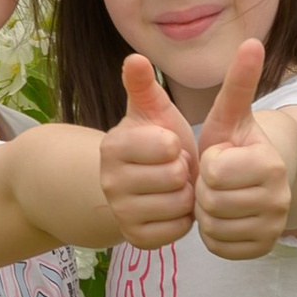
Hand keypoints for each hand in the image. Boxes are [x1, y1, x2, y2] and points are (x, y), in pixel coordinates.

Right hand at [100, 55, 199, 249]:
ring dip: (186, 195)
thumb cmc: (155, 140)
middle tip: (175, 168)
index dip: (177, 144)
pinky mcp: (136, 239)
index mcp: (113, 146)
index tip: (169, 144)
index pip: (167, 145)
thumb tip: (135, 57)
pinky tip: (174, 206)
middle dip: (184, 171)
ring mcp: (121, 213)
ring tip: (176, 186)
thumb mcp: (152, 110)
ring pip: (179, 205)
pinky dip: (184, 219)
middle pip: (174, 177)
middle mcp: (109, 182)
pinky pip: (178, 230)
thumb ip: (143, 85)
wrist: (143, 182)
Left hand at [194, 37, 291, 260]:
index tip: (218, 156)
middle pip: (212, 202)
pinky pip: (220, 247)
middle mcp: (281, 198)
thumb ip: (237, 83)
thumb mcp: (229, 114)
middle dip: (203, 189)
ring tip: (217, 196)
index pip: (214, 171)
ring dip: (205, 212)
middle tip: (214, 179)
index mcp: (271, 163)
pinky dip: (212, 234)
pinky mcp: (263, 249)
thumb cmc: (233, 143)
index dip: (206, 163)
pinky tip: (221, 217)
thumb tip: (251, 40)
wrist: (252, 179)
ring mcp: (274, 227)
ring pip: (213, 227)